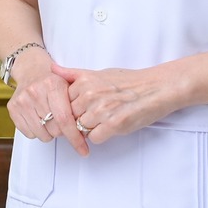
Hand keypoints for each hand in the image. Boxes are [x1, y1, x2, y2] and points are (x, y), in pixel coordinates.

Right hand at [6, 51, 86, 154]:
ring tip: (50, 119)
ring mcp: (22, 100)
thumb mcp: (70, 85)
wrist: (32, 70)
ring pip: (42, 134)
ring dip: (50, 133)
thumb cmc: (53, 81)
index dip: (75, 137)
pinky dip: (37, 132)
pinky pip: (29, 134)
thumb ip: (80, 105)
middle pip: (55, 130)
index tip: (83, 150)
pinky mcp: (13, 108)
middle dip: (63, 132)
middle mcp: (35, 92)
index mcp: (52, 85)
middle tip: (63, 122)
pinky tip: (39, 119)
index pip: (65, 119)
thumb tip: (87, 131)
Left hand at [55, 59, 202, 145]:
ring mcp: (102, 110)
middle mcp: (91, 94)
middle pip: (70, 116)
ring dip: (90, 128)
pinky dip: (100, 136)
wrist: (156, 88)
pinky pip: (94, 138)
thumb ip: (74, 74)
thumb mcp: (98, 72)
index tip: (81, 107)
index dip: (71, 107)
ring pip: (81, 128)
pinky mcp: (114, 124)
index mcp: (85, 81)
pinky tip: (110, 127)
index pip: (63, 101)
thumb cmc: (128, 80)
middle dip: (78, 119)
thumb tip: (52, 69)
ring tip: (103, 120)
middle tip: (94, 115)